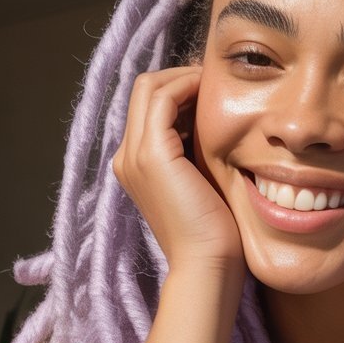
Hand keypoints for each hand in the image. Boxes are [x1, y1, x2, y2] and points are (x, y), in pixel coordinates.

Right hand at [111, 66, 245, 275]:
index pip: (149, 106)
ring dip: (185, 78)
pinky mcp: (151, 154)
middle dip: (181, 77)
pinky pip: (163, 98)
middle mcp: (126, 157)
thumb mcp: (202, 181)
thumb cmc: (214, 233)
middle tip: (216, 80)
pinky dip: (187, 87)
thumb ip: (197, 151)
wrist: (207, 265)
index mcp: (135, 165)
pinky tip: (214, 96)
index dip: (180, 90)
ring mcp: (134, 155)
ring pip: (150, 87)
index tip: (213, 90)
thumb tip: (213, 120)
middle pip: (144, 90)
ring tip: (217, 85)